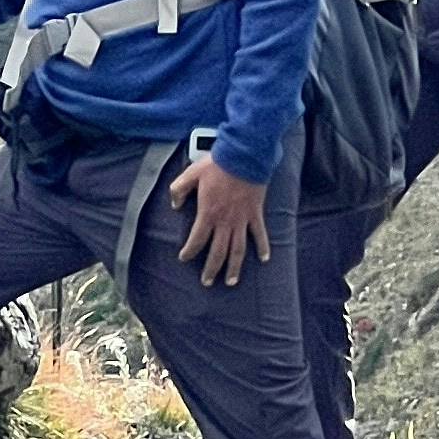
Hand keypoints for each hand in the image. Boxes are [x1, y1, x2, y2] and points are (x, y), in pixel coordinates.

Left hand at [168, 153, 271, 283]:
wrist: (243, 156)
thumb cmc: (217, 164)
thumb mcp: (190, 174)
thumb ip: (178, 189)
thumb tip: (174, 204)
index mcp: (208, 213)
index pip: (197, 240)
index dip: (189, 251)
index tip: (184, 258)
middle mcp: (225, 222)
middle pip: (218, 252)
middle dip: (211, 269)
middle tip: (207, 282)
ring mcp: (242, 220)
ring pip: (238, 249)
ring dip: (234, 267)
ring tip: (231, 281)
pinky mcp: (255, 214)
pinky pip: (260, 234)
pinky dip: (262, 247)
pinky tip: (264, 259)